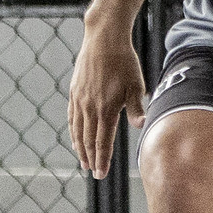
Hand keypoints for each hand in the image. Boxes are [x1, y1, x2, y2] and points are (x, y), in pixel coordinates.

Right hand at [67, 25, 145, 178]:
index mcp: (106, 109)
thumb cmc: (124, 62)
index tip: (101, 174)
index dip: (102, 159)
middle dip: (91, 158)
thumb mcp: (136, 85)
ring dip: (80, 148)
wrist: (103, 39)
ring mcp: (79, 100)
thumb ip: (136, 108)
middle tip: (93, 172)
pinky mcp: (74, 91)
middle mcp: (90, 107)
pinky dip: (73, 131)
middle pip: (88, 140)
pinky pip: (71, 117)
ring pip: (77, 130)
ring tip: (82, 160)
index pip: (103, 141)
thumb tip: (141, 126)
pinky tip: (75, 137)